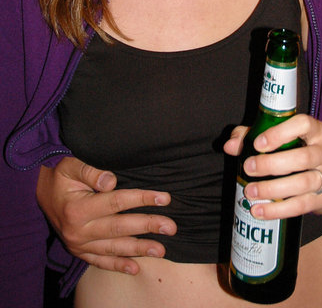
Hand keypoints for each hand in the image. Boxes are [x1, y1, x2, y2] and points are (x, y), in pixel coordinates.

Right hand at [37, 157, 176, 273]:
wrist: (37, 193)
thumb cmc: (59, 175)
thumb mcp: (70, 165)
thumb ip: (90, 171)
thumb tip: (111, 180)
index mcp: (78, 209)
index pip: (117, 203)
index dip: (142, 199)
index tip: (164, 198)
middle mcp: (78, 231)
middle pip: (119, 228)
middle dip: (148, 227)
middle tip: (171, 227)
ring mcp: (78, 244)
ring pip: (113, 248)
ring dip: (138, 249)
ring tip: (161, 250)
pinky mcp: (78, 251)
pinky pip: (99, 262)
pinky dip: (117, 266)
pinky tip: (135, 268)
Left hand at [224, 114, 321, 220]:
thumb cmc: (295, 150)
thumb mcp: (276, 138)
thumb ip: (251, 136)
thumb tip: (230, 145)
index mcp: (316, 130)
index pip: (304, 124)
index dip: (280, 133)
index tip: (258, 144)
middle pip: (304, 157)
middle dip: (272, 164)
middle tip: (249, 168)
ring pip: (304, 182)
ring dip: (274, 189)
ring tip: (250, 192)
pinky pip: (302, 205)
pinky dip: (279, 210)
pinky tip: (260, 210)